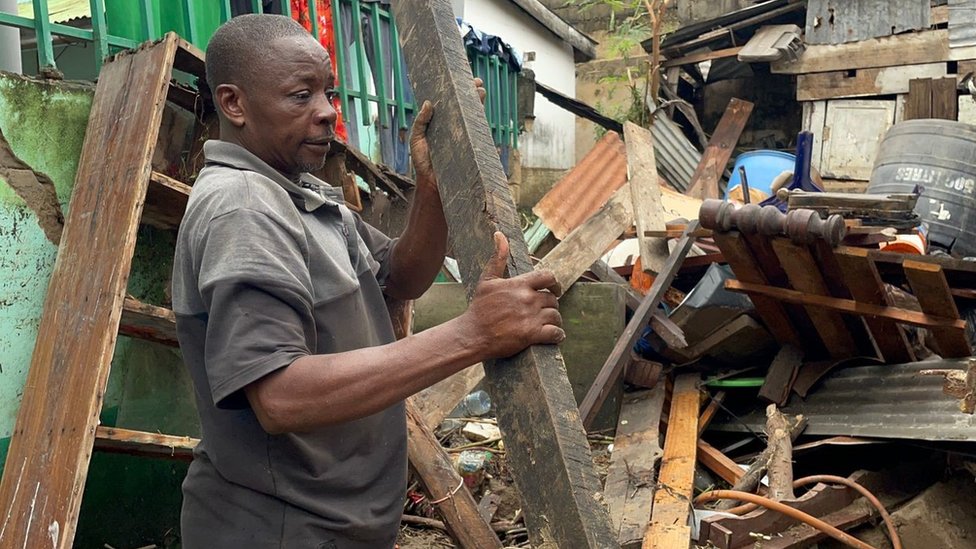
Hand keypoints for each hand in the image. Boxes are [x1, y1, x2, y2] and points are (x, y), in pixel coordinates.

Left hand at [409, 78, 486, 184]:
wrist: (432, 183)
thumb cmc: (422, 162)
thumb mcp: (416, 139)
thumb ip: (420, 122)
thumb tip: (428, 103)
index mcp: (441, 124)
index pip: (450, 104)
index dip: (456, 91)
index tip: (461, 78)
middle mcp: (454, 128)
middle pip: (465, 106)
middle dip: (472, 93)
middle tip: (477, 82)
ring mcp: (464, 136)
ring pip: (473, 116)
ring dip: (478, 103)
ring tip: (481, 92)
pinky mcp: (471, 146)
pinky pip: (478, 131)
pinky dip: (481, 121)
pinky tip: (482, 111)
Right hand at [459, 232, 564, 358]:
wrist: (472, 335)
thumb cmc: (479, 308)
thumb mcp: (487, 280)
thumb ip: (497, 258)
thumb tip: (499, 234)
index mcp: (519, 284)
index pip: (548, 277)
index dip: (554, 284)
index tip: (555, 290)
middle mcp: (527, 299)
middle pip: (553, 299)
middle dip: (550, 305)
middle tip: (545, 311)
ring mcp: (531, 317)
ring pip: (556, 316)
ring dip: (555, 320)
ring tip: (549, 324)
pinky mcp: (532, 335)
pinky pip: (556, 333)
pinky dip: (558, 335)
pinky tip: (554, 335)